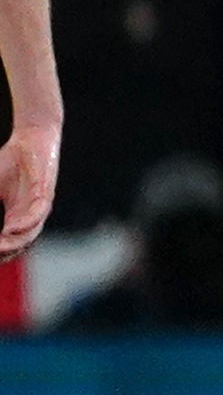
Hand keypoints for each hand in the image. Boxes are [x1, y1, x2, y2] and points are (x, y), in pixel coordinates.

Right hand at [0, 123, 57, 259]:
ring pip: (30, 233)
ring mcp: (39, 207)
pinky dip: (25, 223)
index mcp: (16, 218)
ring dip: (15, 243)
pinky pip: (38, 213)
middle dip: (5, 254)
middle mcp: (30, 217)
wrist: (31, 140)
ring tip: (0, 249)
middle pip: (20, 244)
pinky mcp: (46, 194)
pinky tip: (11, 228)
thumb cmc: (10, 163)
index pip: (8, 243)